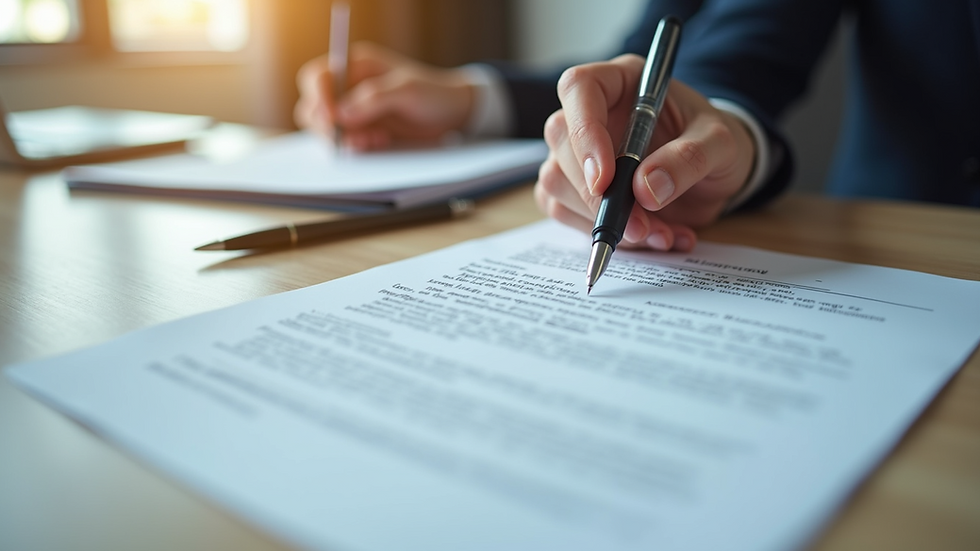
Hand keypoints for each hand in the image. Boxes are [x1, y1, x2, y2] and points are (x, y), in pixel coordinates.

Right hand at [294, 41, 476, 149]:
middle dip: (328, 125)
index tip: (331, 117)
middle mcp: (349, 86)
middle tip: (352, 138)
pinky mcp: (362, 129)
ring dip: (344, 138)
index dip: (318, 97)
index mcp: (355, 65)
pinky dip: (356, 146)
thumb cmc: (433, 92)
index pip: (318, 77)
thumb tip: (341, 113)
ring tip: (375, 139)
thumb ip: (373, 99)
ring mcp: (353, 110)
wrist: (452, 113)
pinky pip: (345, 141)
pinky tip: (380, 142)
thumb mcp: (407, 91)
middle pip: (313, 106)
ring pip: (326, 128)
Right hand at [534, 54, 756, 251]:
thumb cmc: (713, 142)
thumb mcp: (721, 143)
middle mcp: (592, 111)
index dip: (585, 132)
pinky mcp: (575, 187)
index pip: (580, 88)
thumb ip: (689, 158)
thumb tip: (646, 188)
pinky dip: (603, 234)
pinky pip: (564, 212)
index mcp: (622, 82)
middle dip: (596, 193)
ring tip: (658, 233)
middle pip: (561, 139)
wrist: (714, 173)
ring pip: (556, 181)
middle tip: (640, 225)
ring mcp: (577, 151)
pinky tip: (648, 236)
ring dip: (601, 220)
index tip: (604, 180)